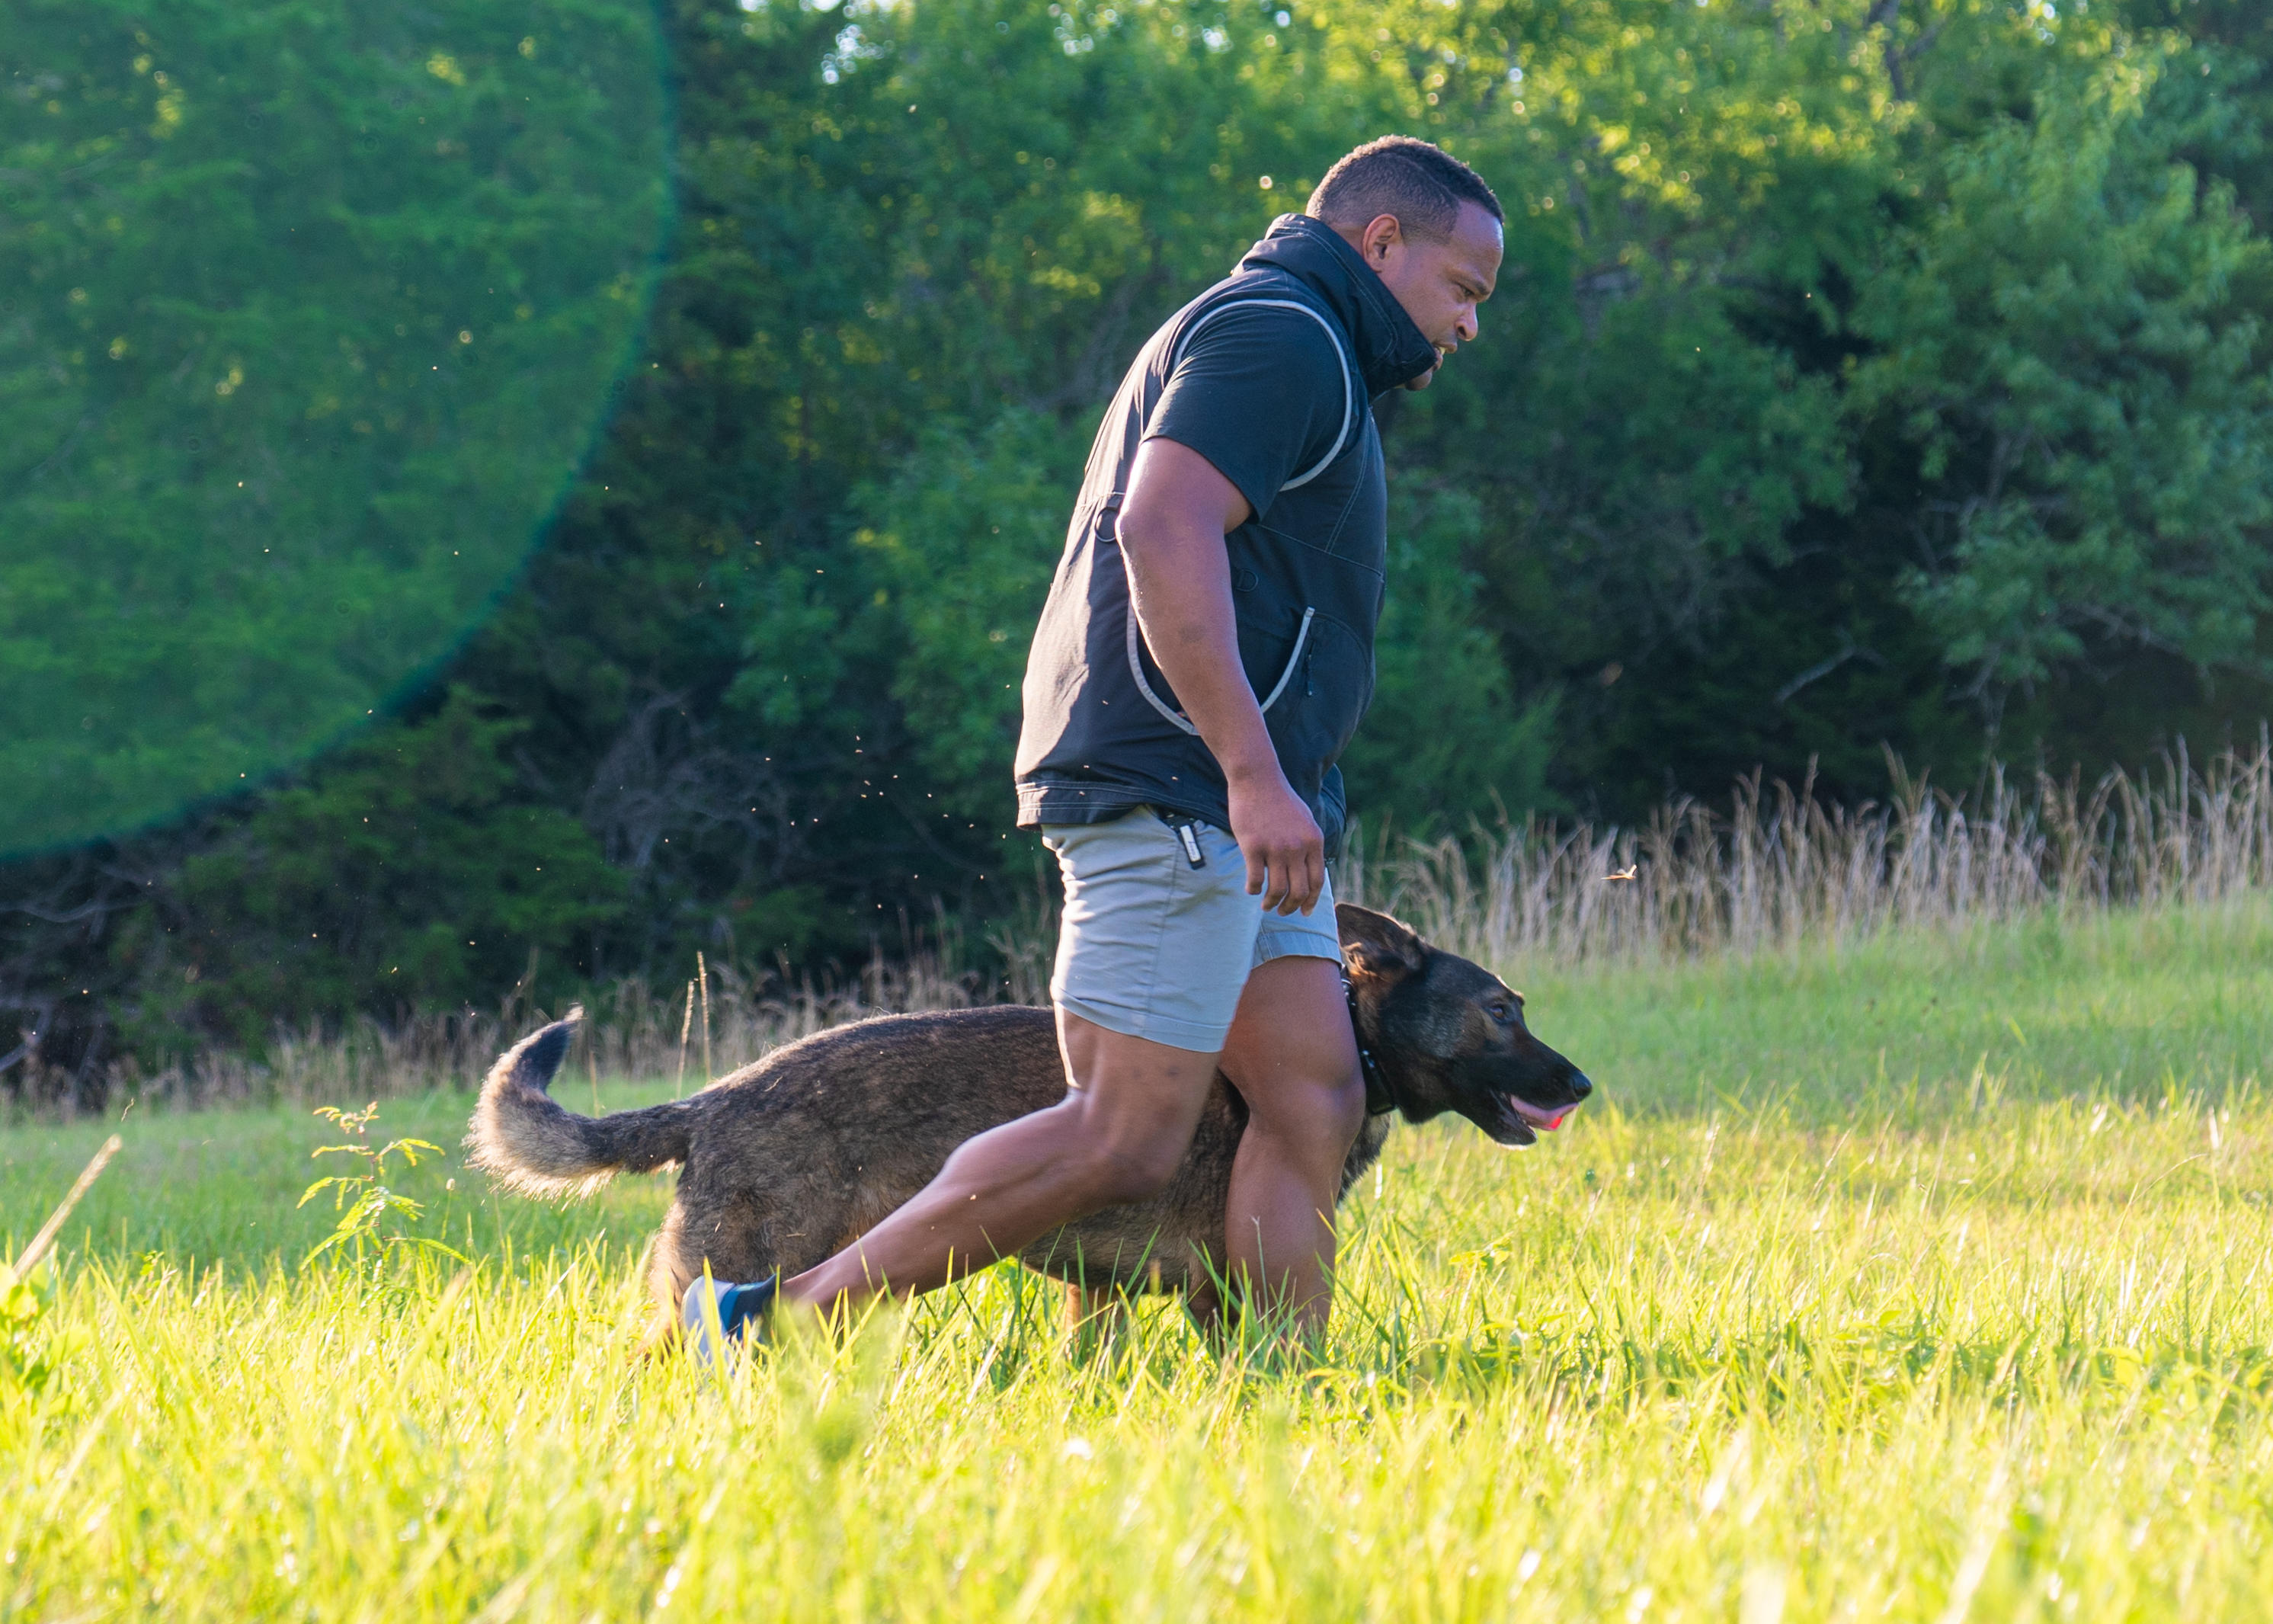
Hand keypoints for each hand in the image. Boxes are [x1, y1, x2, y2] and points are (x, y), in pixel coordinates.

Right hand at [1227, 768, 1323, 915]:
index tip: (1304, 912)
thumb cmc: (1279, 799)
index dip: (1311, 901)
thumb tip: (1310, 871)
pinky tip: (1250, 889)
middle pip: (1299, 891)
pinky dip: (1253, 889)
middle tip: (1282, 912)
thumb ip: (1309, 844)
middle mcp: (1297, 847)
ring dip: (1271, 903)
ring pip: (1277, 890)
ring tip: (1265, 905)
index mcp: (1313, 841)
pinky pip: (1255, 879)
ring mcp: (1275, 848)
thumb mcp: (1305, 820)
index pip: (1317, 881)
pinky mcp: (1253, 846)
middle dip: (1290, 907)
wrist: (1257, 778)